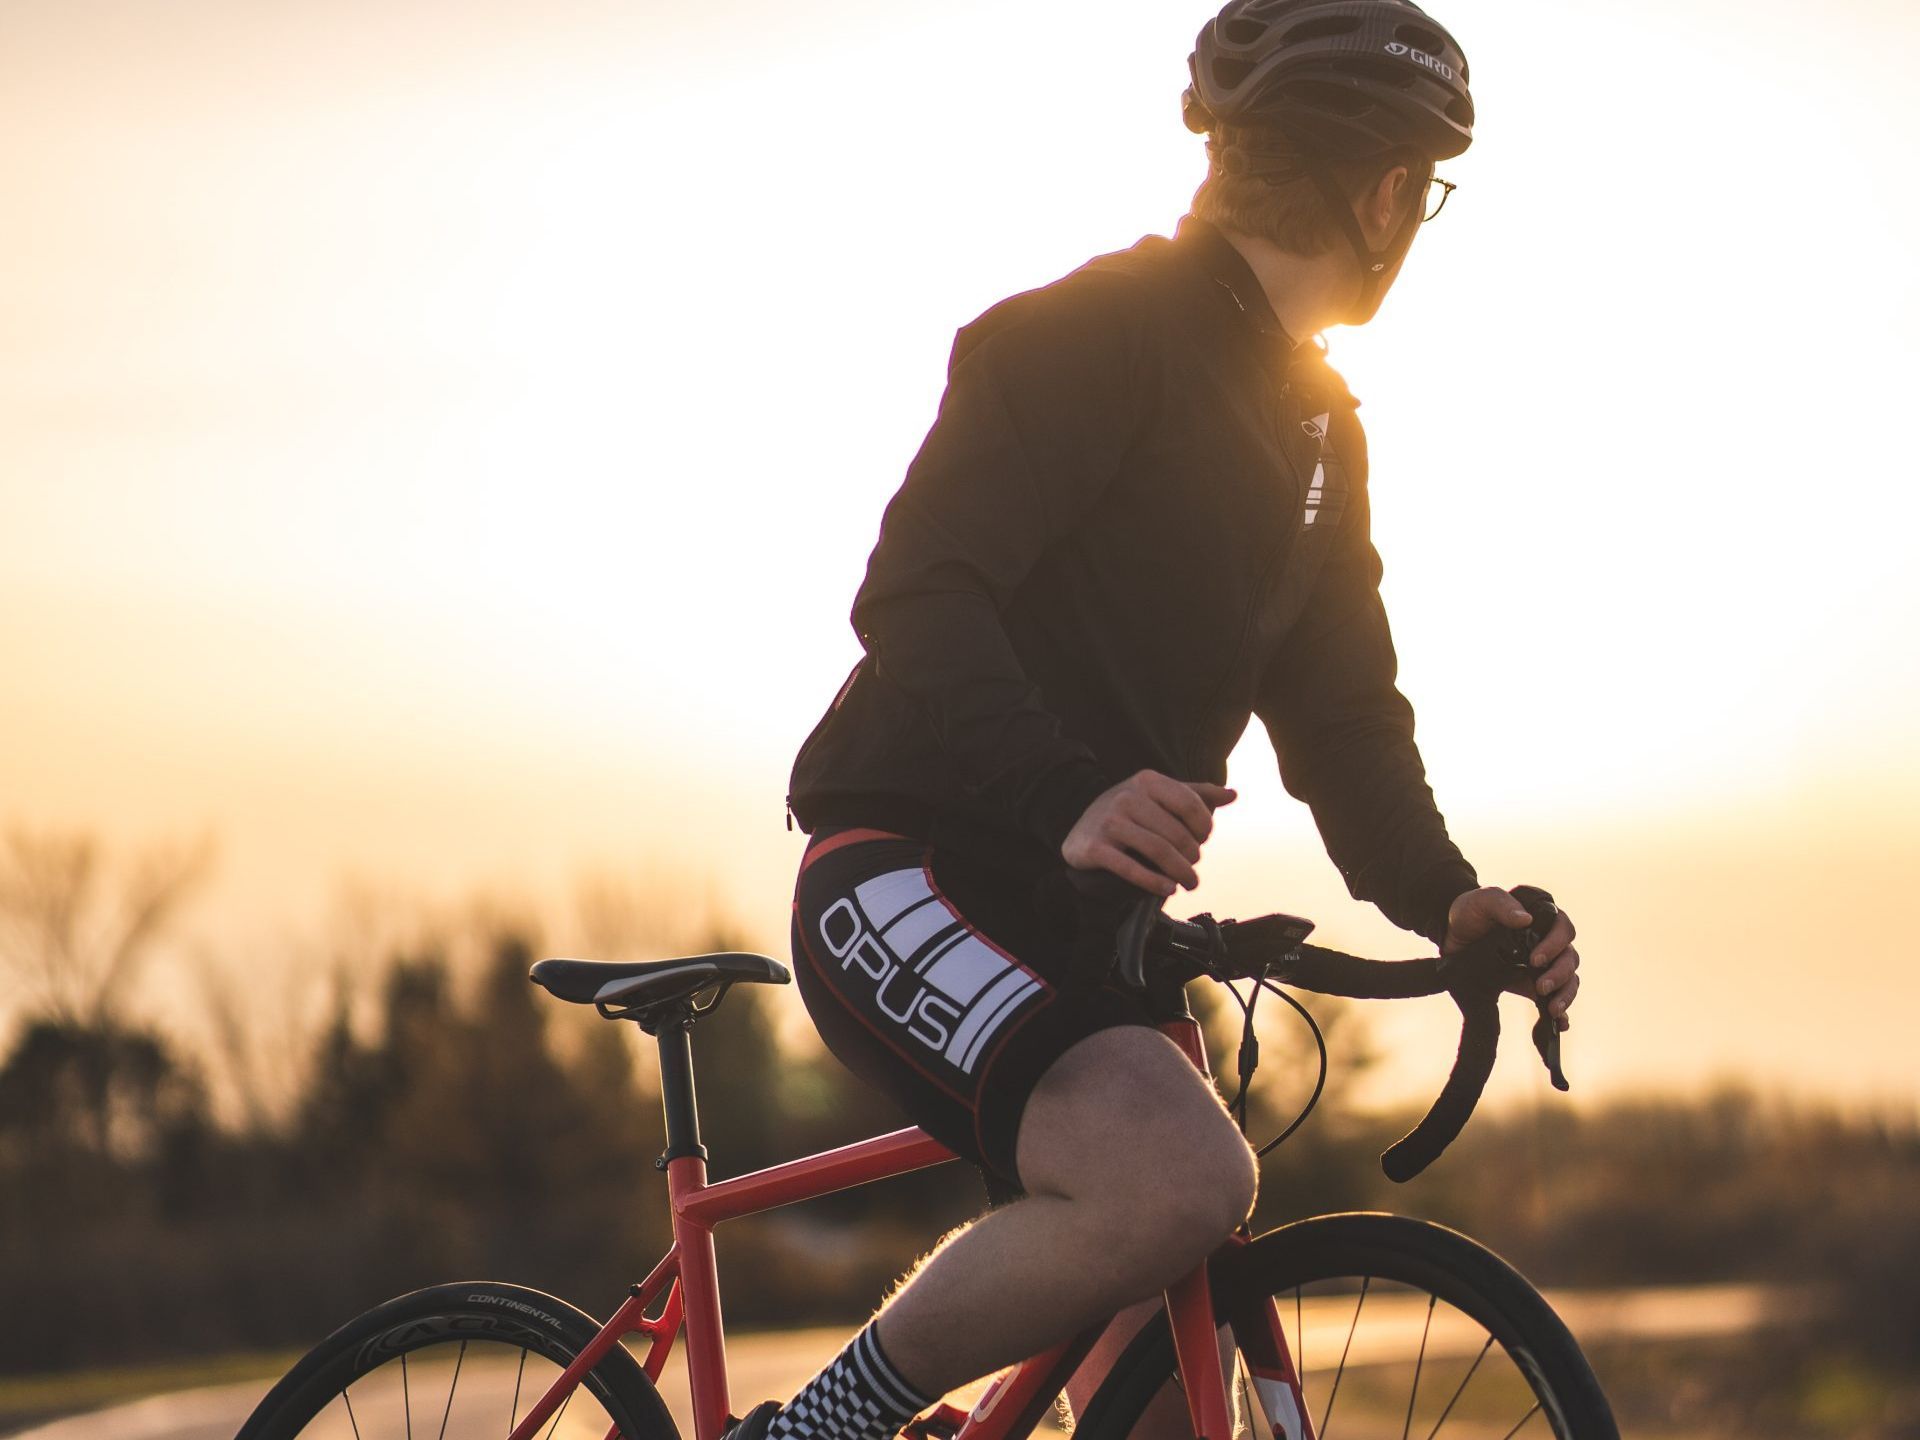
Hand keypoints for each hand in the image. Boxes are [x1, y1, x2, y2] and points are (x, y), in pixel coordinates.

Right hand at [1060, 770, 1236, 896]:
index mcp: (1147, 781)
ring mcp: (1109, 822)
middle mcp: (1127, 797)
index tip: (1203, 840)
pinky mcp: (1095, 848)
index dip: (1204, 827)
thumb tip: (1233, 794)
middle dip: (1192, 856)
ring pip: (1158, 852)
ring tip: (1189, 883)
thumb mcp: (1159, 796)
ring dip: (1180, 873)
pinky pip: (1131, 869)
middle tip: (1193, 868)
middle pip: (1176, 833)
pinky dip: (1154, 882)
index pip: (1190, 804)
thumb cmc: (1130, 812)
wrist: (1080, 829)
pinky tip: (1168, 889)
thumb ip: (1196, 794)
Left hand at [1443, 885, 1580, 1031]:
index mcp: (1542, 919)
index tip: (1536, 959)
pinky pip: (1556, 998)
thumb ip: (1502, 904)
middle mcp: (1548, 942)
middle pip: (1570, 958)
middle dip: (1560, 974)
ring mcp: (1543, 965)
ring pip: (1568, 980)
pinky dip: (1563, 1013)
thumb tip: (1525, 919)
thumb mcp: (1482, 901)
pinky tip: (1561, 1024)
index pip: (1563, 929)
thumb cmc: (1471, 912)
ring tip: (1552, 1009)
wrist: (1453, 935)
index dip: (1555, 944)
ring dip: (1565, 995)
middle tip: (1541, 986)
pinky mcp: (1532, 983)